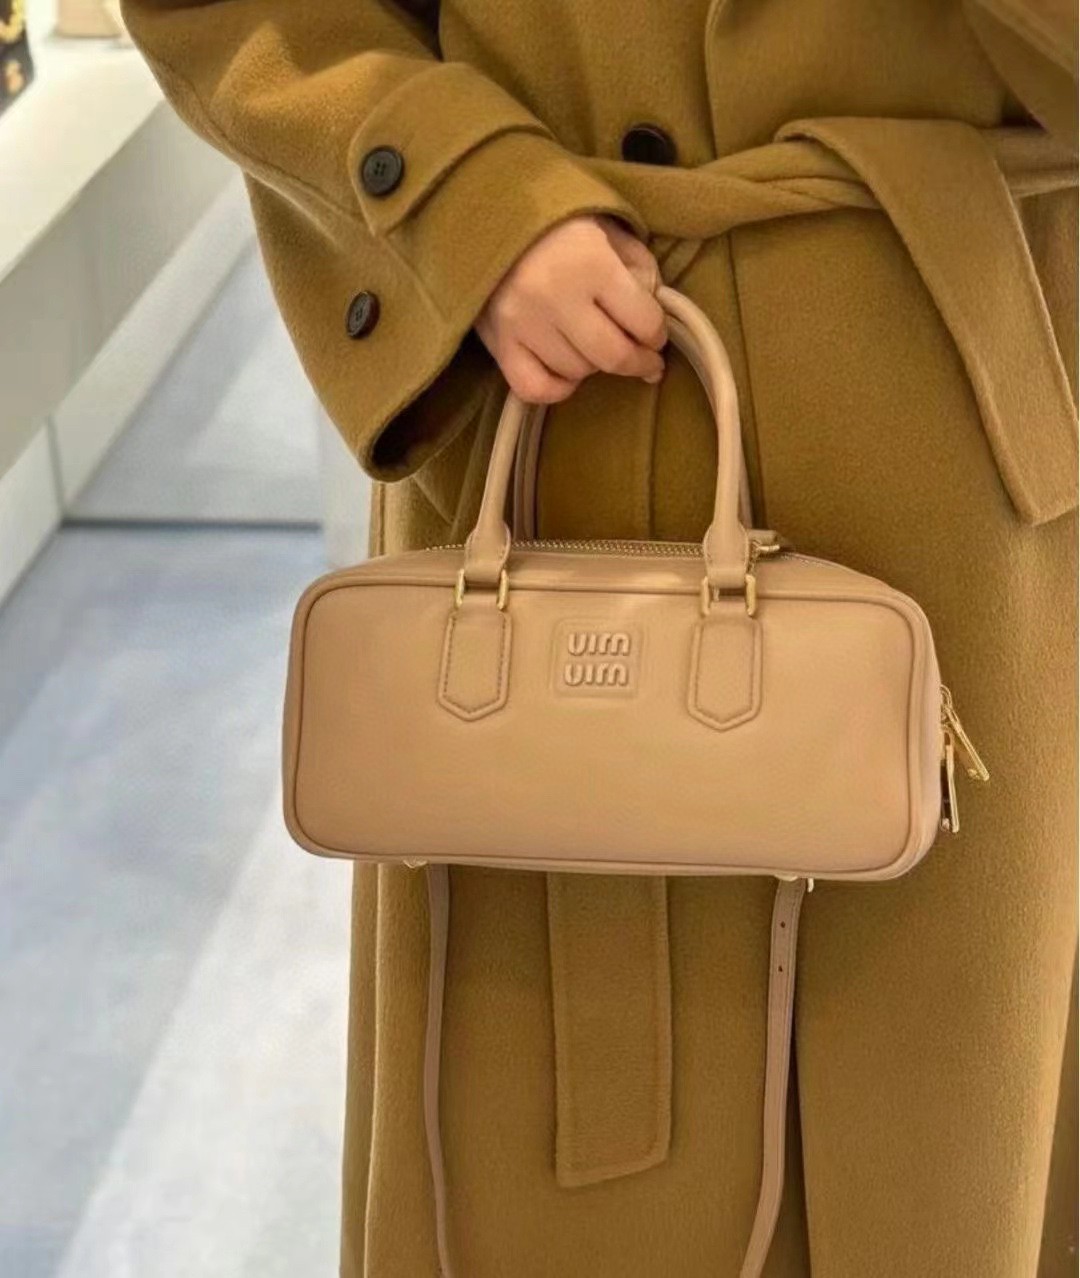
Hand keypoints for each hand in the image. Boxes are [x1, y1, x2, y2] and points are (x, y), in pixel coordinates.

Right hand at [476, 215, 666, 403]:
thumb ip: (638, 269)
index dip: (658, 335)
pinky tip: (565, 371)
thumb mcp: (610, 228)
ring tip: (594, 346)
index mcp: (591, 262)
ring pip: (577, 371)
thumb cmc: (557, 219)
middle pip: (613, 356)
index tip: (656, 337)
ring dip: (593, 365)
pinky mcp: (498, 342)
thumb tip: (651, 317)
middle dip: (638, 362)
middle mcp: (556, 297)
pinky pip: (535, 388)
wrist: (489, 212)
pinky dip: (556, 388)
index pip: (644, 322)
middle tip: (645, 361)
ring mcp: (523, 323)